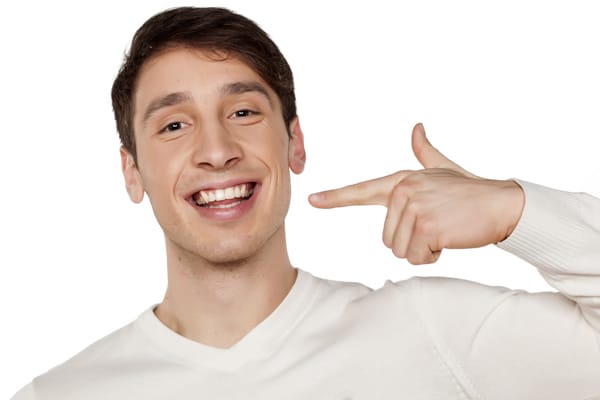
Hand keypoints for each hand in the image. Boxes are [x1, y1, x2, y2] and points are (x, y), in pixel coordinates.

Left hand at [309, 123, 524, 264]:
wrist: (502, 202)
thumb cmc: (470, 191)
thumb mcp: (443, 170)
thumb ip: (425, 153)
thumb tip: (417, 128)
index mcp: (401, 180)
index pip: (362, 190)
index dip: (336, 197)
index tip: (313, 200)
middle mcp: (403, 190)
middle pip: (387, 239)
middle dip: (413, 241)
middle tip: (438, 225)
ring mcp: (414, 206)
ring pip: (400, 250)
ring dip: (424, 250)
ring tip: (444, 230)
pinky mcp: (426, 225)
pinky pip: (417, 257)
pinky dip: (433, 256)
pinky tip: (450, 239)